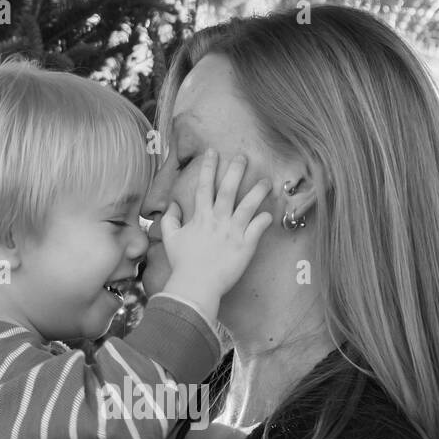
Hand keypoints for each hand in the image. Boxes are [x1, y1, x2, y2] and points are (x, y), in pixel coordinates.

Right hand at [159, 150, 272, 312]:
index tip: (212, 152)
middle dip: (235, 170)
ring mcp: (233, 232)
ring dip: (257, 191)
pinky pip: (258, 228)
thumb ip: (169, 221)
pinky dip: (264, 220)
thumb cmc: (182, 264)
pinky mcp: (245, 246)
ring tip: (266, 181)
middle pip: (228, 189)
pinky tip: (269, 214)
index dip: (208, 167)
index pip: (204, 187)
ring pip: (248, 205)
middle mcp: (218, 221)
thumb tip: (172, 207)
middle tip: (243, 156)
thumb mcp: (170, 240)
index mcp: (201, 218)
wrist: (195, 286)